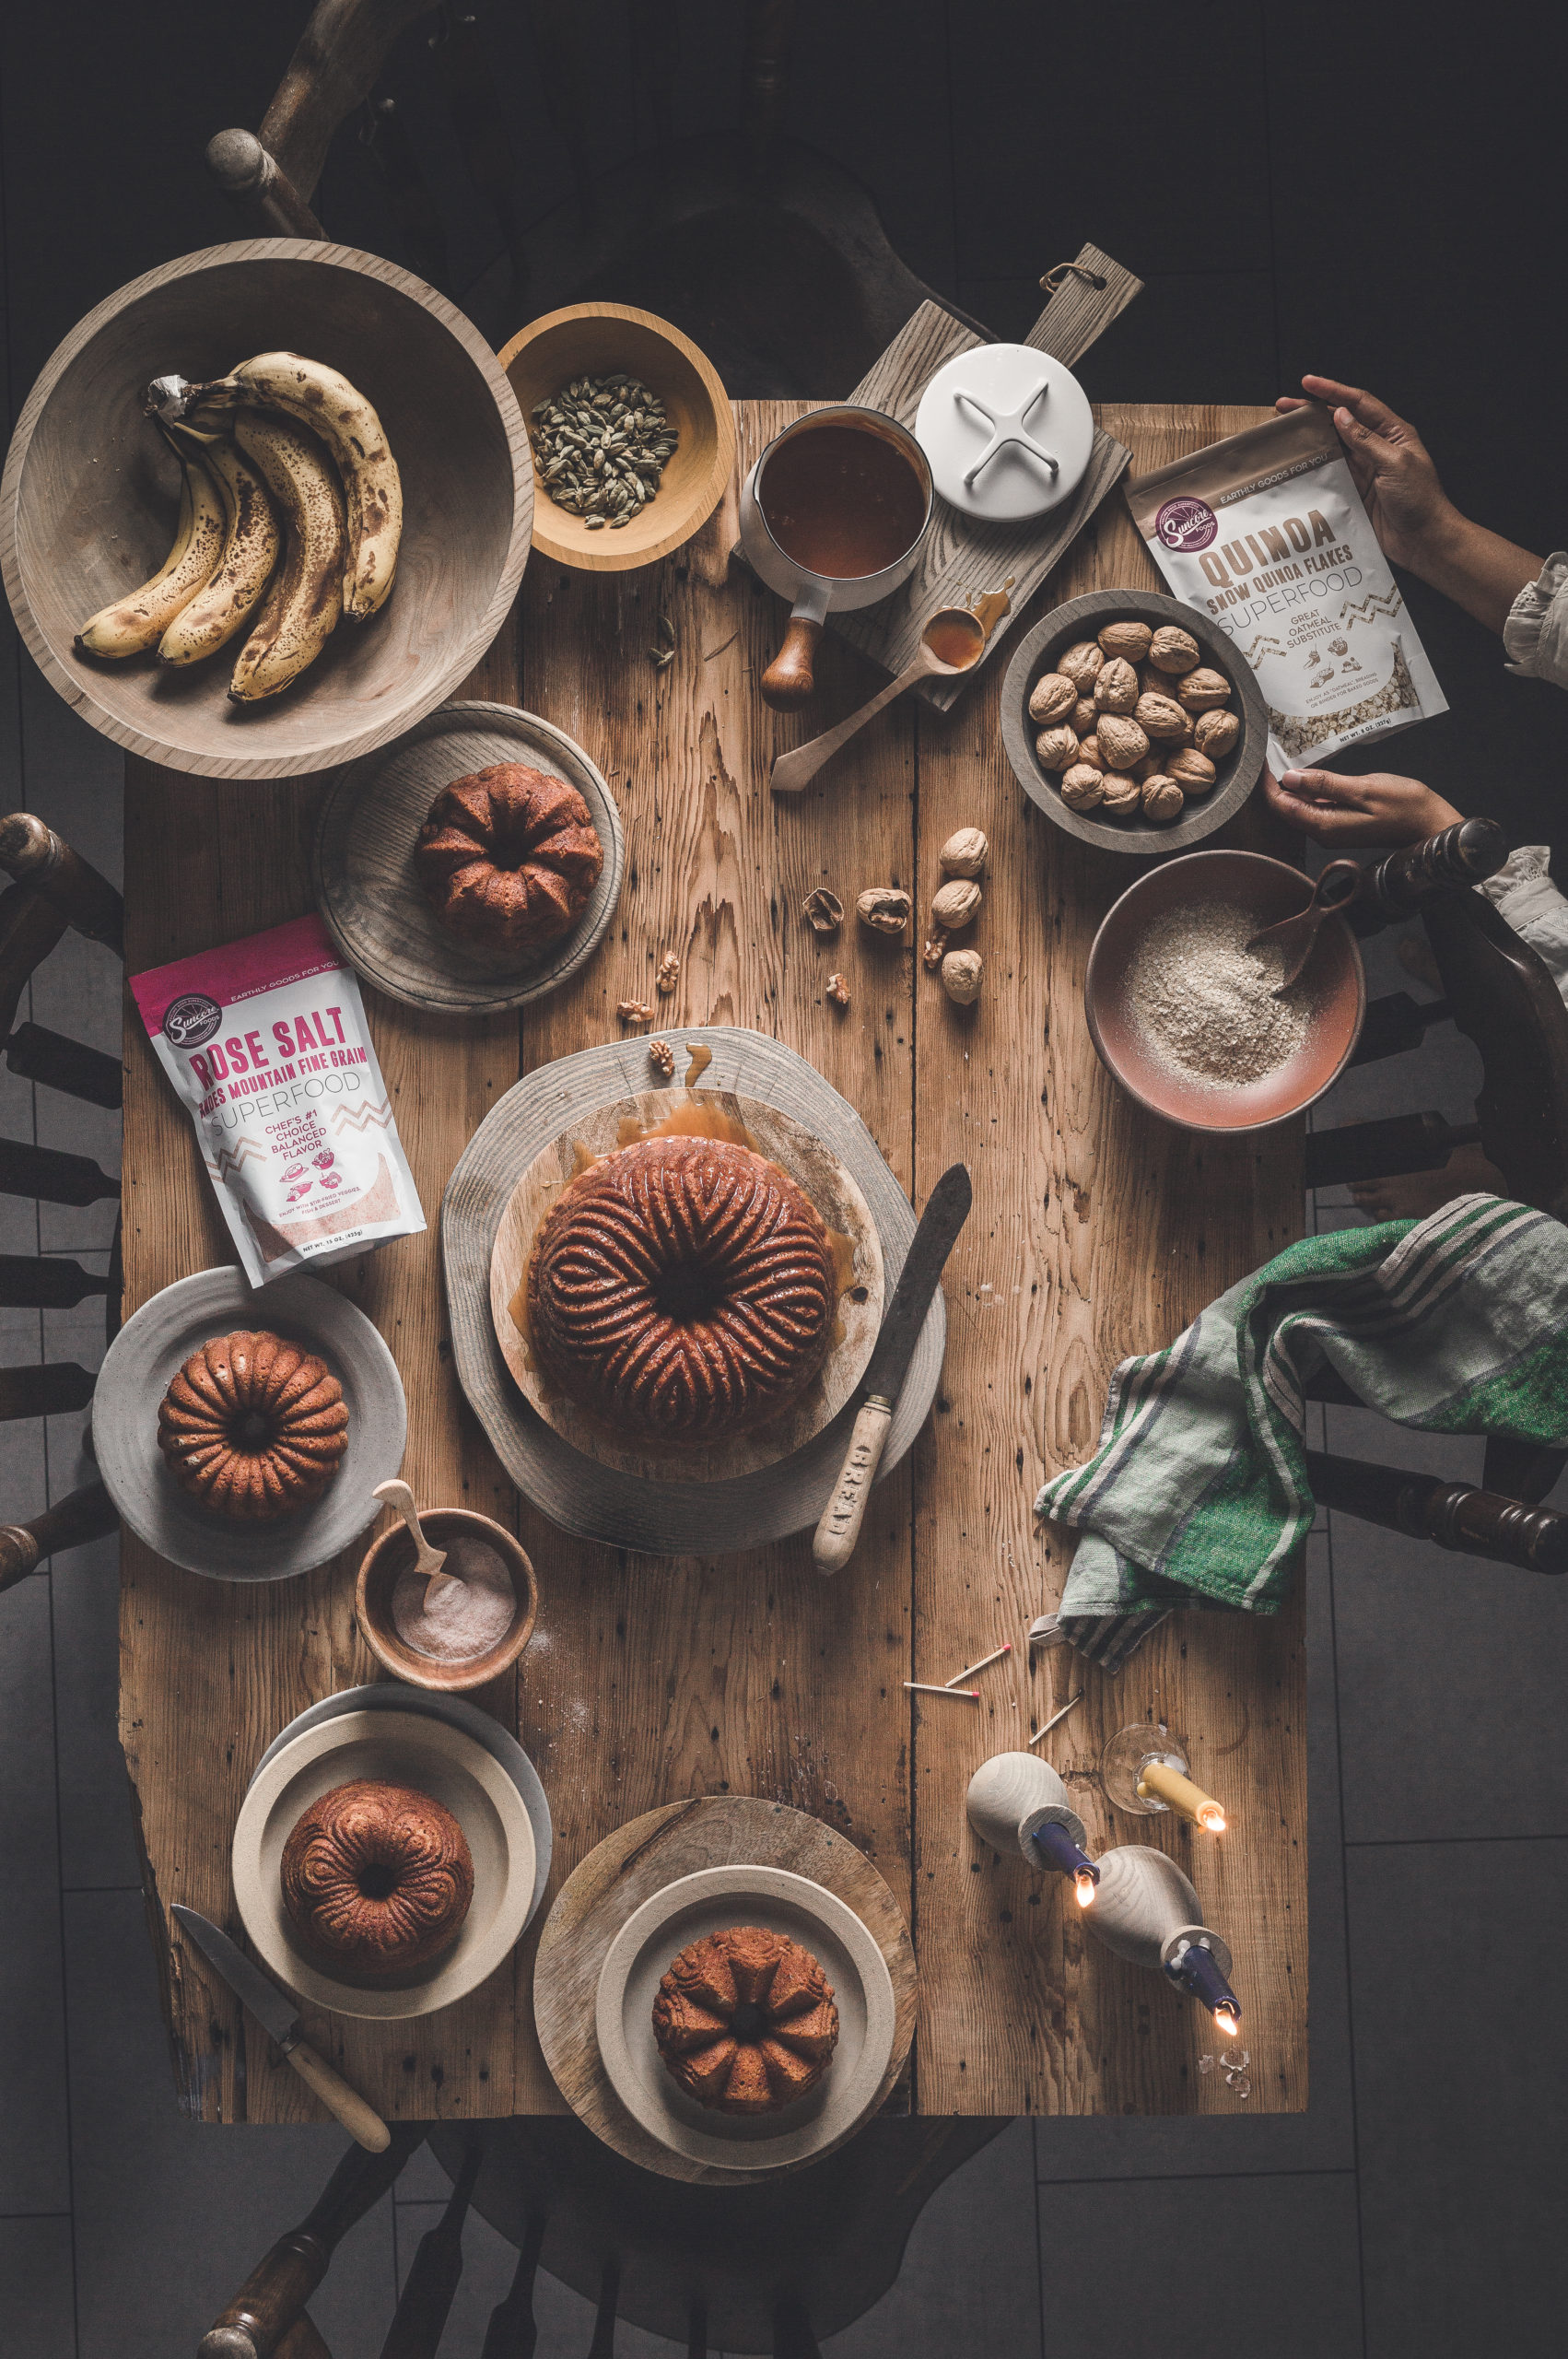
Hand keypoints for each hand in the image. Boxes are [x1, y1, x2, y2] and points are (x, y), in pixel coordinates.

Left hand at [1263, 766, 1463, 847]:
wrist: (1430, 825)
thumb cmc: (1404, 806)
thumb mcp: (1363, 789)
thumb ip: (1324, 785)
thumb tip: (1290, 778)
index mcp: (1324, 825)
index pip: (1281, 805)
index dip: (1267, 782)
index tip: (1261, 757)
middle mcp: (1323, 832)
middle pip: (1285, 808)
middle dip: (1273, 782)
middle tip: (1268, 752)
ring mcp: (1331, 830)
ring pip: (1298, 807)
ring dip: (1289, 785)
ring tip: (1283, 757)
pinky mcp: (1341, 824)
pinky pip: (1314, 807)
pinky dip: (1306, 790)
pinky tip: (1307, 773)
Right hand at [1275, 377, 1454, 569]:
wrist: (1423, 540)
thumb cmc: (1420, 500)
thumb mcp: (1394, 463)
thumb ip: (1366, 440)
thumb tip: (1341, 416)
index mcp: (1393, 432)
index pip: (1359, 403)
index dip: (1333, 391)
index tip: (1308, 382)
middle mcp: (1377, 446)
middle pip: (1340, 422)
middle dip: (1313, 411)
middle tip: (1284, 406)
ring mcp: (1364, 469)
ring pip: (1332, 446)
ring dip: (1309, 438)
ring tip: (1284, 431)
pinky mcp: (1355, 491)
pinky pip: (1330, 473)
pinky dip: (1313, 466)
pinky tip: (1296, 463)